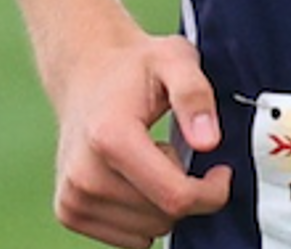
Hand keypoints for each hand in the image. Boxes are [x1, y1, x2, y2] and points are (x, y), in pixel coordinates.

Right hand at [52, 32, 230, 248]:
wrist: (85, 73)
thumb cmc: (135, 67)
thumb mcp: (175, 60)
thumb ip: (195, 95)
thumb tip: (209, 143)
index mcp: (111, 137)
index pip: (175, 197)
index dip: (211, 192)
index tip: (221, 171)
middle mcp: (84, 175)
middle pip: (164, 217)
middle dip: (186, 191)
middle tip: (178, 150)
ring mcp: (72, 198)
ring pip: (148, 233)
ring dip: (162, 202)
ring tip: (153, 159)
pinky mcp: (68, 212)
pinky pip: (127, 239)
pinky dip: (142, 215)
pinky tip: (135, 177)